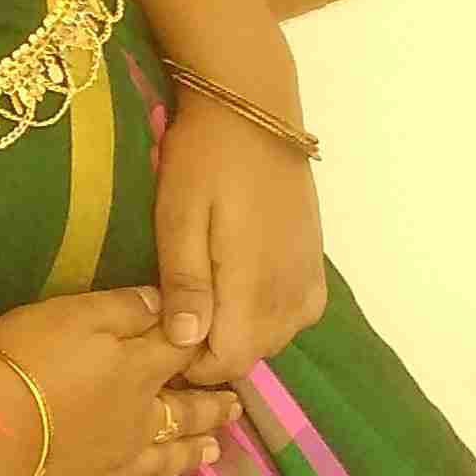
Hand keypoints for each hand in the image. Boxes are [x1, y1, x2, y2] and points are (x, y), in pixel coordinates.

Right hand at [0, 287, 241, 475]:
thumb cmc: (25, 359)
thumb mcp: (73, 313)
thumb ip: (125, 308)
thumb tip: (170, 306)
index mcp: (137, 372)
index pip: (181, 355)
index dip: (202, 348)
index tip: (224, 349)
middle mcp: (139, 424)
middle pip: (184, 413)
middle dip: (211, 408)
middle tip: (234, 407)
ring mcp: (115, 469)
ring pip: (165, 462)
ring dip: (190, 455)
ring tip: (213, 451)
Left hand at [155, 96, 326, 387]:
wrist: (255, 112)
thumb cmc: (205, 160)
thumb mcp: (179, 217)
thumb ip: (185, 283)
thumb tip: (187, 343)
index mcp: (256, 289)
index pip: (228, 363)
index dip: (189, 362)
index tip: (158, 336)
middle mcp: (293, 295)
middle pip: (251, 355)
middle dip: (210, 347)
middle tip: (173, 308)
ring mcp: (310, 280)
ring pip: (273, 338)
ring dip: (236, 330)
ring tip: (199, 292)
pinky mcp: (317, 266)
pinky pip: (294, 314)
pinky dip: (264, 313)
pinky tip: (234, 285)